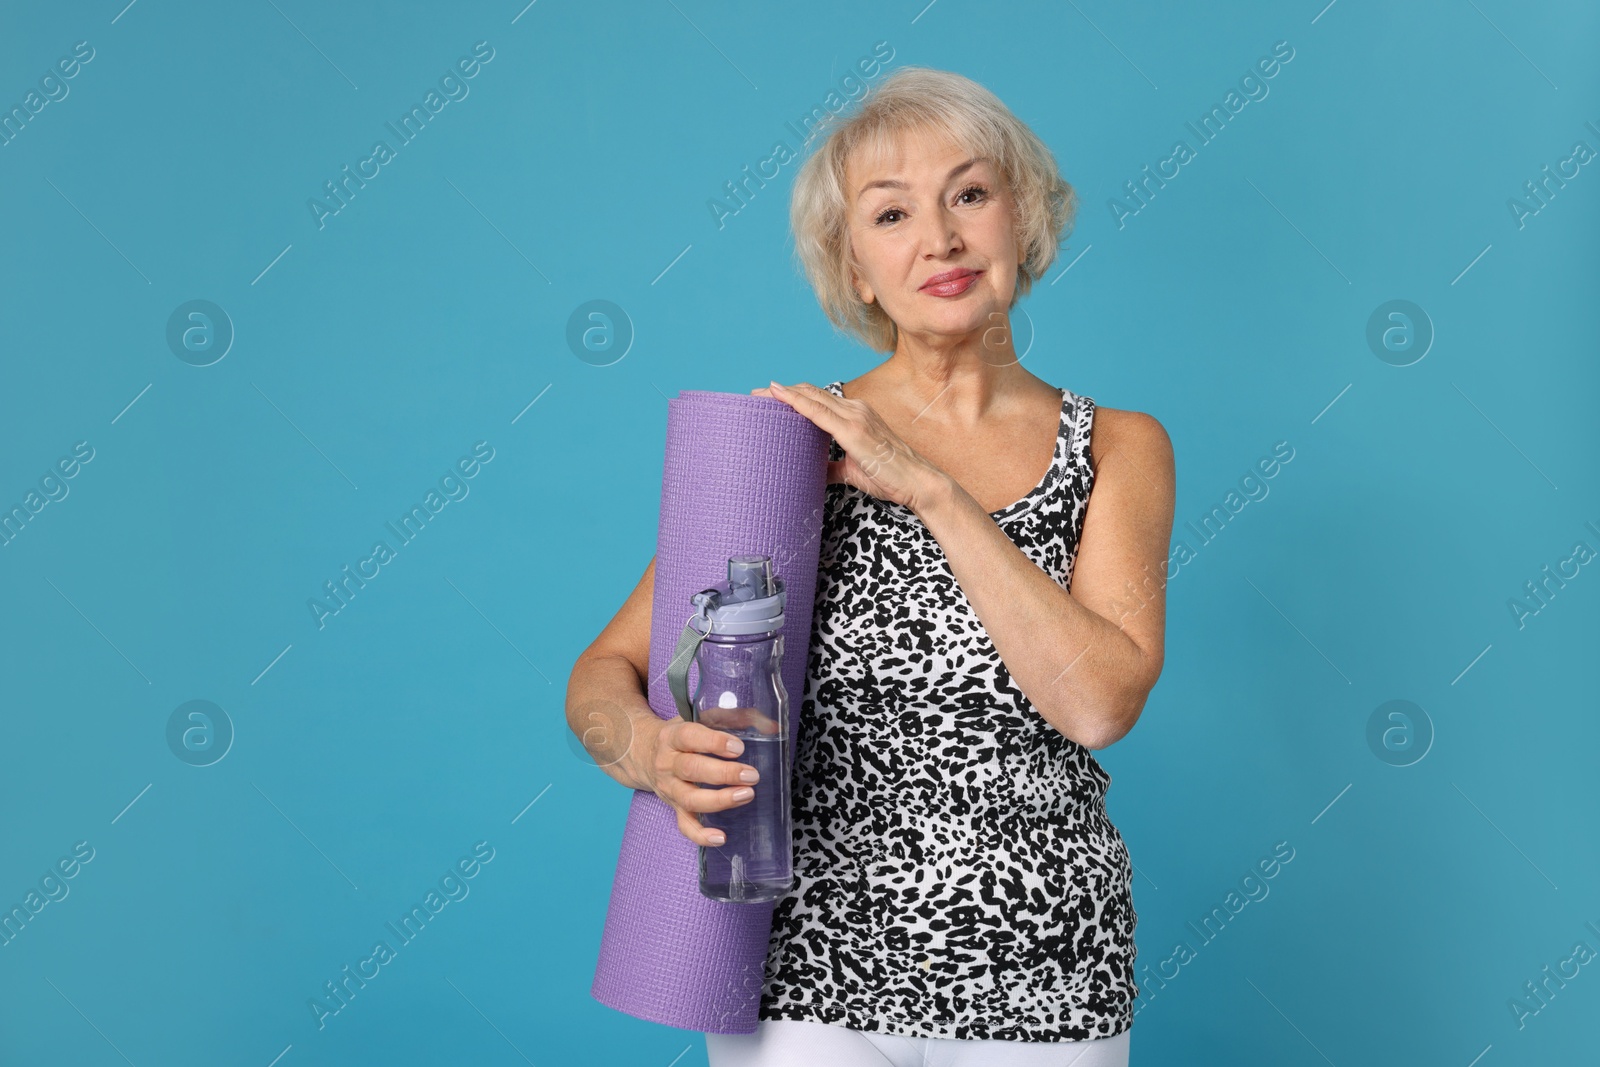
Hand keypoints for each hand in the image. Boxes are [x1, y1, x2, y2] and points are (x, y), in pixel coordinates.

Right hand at [648, 718, 759, 846]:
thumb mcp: (701, 718)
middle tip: (751, 775)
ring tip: (746, 795)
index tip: (738, 747)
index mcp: (673, 736)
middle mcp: (668, 763)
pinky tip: (721, 837)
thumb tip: (771, 726)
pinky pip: (685, 825)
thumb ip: (734, 718)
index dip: (714, 742)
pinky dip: (701, 835)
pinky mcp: (674, 807)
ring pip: (689, 799)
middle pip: (690, 769)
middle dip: (723, 774)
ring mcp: (670, 788)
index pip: (689, 737)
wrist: (644, 753)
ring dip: (719, 800)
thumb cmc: (682, 735)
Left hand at [752, 381, 947, 513]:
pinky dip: (797, 402)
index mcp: (855, 415)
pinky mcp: (854, 430)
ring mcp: (855, 417)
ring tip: (758, 397)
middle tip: (753, 396)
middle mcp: (855, 409)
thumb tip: (815, 473)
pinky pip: (819, 412)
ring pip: (812, 398)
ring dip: (783, 395)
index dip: (793, 396)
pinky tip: (780, 397)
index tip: (769, 398)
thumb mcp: (853, 470)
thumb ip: (832, 467)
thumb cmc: (891, 476)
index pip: (818, 399)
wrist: (918, 482)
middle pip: (810, 393)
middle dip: (781, 392)